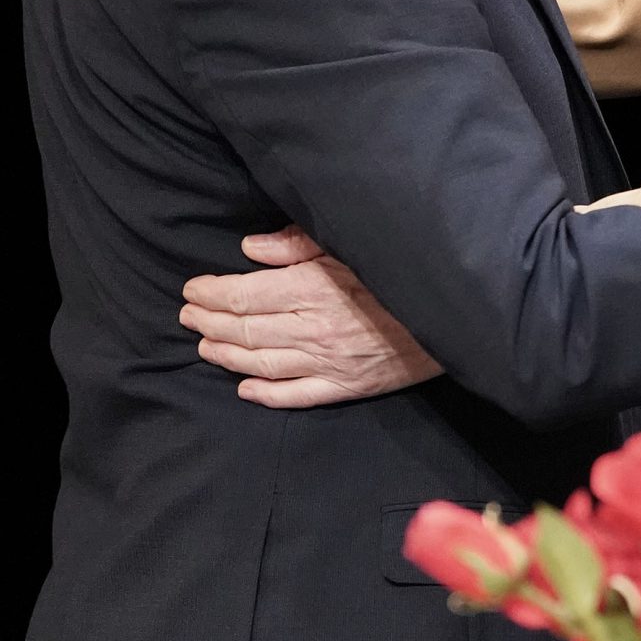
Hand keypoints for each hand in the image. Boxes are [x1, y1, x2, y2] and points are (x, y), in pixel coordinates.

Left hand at [179, 227, 442, 406]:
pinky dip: (265, 393)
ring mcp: (329, 363)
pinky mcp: (347, 387)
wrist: (453, 314)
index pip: (243, 295)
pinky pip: (296, 395)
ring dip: (226, 356)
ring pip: (261, 364)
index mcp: (313, 288)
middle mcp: (314, 329)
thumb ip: (297, 245)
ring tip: (204, 346)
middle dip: (208, 323)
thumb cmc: (400, 273)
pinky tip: (244, 389)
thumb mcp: (351, 245)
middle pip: (245, 330)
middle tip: (187, 316)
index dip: (210, 294)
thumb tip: (250, 249)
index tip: (192, 289)